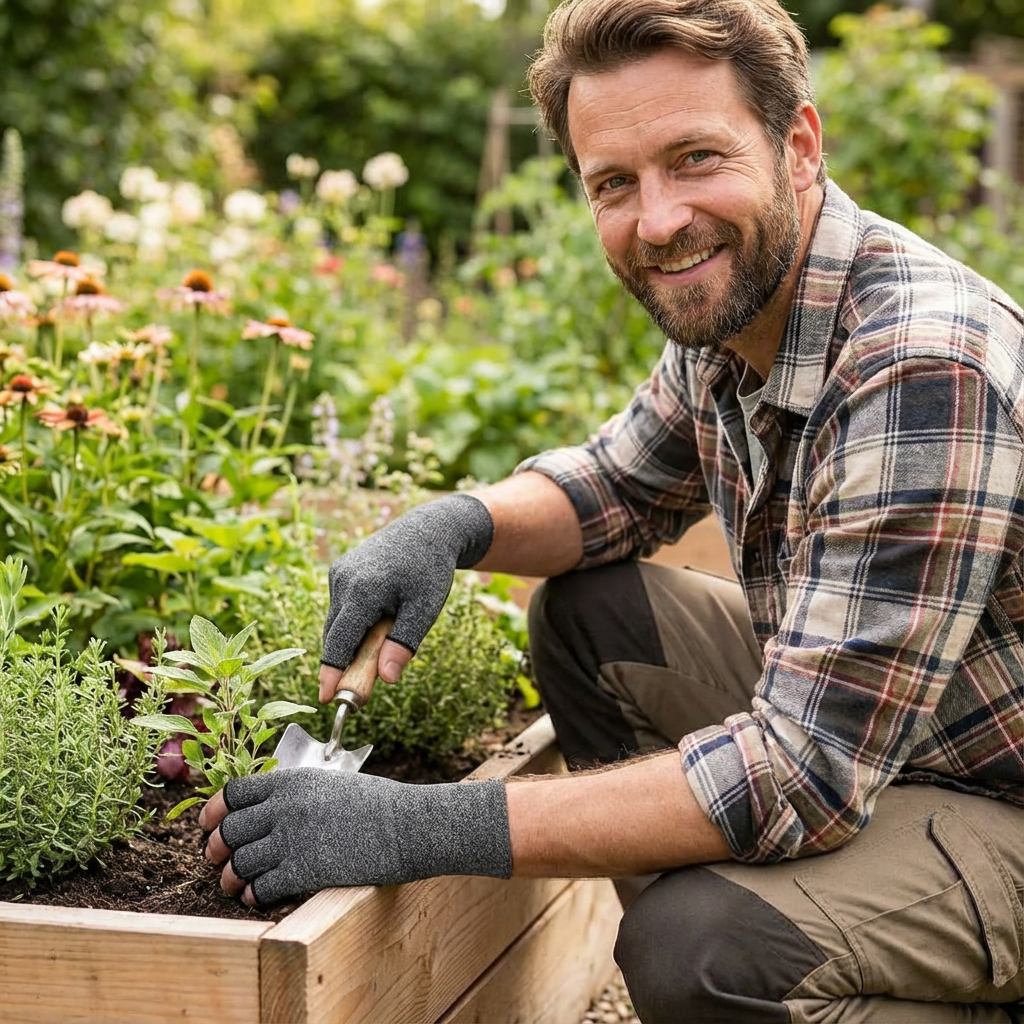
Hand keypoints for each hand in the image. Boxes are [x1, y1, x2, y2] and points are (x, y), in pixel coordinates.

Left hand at [200, 768, 511, 906]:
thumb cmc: (378, 804)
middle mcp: (285, 808)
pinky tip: (259, 897)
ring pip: (239, 863)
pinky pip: (260, 888)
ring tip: (235, 884)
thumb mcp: (333, 783)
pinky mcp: (303, 871)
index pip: (234, 794)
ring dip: (231, 877)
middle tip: (218, 859)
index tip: (210, 824)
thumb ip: (298, 793)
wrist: (407, 825)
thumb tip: (271, 806)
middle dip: (217, 848)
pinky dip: (254, 895)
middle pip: (229, 830)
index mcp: (292, 782)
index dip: (214, 811)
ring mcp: (292, 840)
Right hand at [319, 493, 492, 693]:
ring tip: (384, 638)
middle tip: (358, 690)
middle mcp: (344, 580)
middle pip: (335, 635)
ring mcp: (339, 573)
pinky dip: (353, 623)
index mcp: (363, 590)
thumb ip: (404, 643)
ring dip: (352, 641)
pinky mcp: (340, 571)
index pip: (340, 640)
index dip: (332, 672)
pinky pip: (342, 608)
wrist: (427, 531)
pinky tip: (378, 619)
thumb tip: (386, 679)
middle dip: (343, 663)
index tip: (328, 699)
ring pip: (337, 622)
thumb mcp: (425, 609)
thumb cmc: (429, 570)